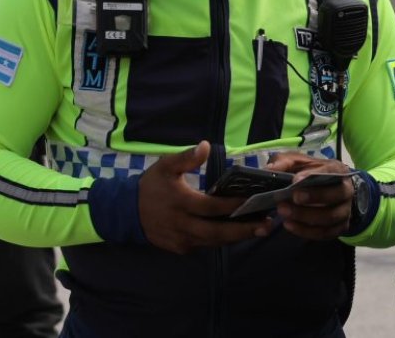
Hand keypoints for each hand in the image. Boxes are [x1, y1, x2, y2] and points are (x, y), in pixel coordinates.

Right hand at [138, 141, 270, 253]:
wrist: (128, 212)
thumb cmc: (151, 186)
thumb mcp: (165, 167)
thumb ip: (186, 158)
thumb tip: (205, 146)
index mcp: (180, 202)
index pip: (212, 207)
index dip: (233, 205)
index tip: (254, 201)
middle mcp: (182, 225)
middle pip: (217, 232)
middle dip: (243, 230)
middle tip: (267, 226)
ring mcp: (182, 240)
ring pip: (214, 241)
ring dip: (237, 237)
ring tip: (260, 229)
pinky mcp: (181, 248)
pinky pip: (206, 245)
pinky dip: (222, 240)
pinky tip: (238, 233)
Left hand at [265, 152, 354, 240]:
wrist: (328, 191)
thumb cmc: (311, 174)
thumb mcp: (297, 162)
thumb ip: (284, 162)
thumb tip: (269, 170)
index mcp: (337, 170)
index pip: (331, 171)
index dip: (315, 175)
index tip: (296, 179)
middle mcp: (346, 190)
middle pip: (336, 195)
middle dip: (314, 197)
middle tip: (292, 197)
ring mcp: (345, 210)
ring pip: (330, 217)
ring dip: (306, 216)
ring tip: (284, 212)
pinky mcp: (339, 227)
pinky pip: (325, 233)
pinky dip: (306, 231)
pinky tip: (289, 225)